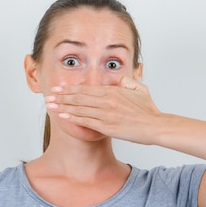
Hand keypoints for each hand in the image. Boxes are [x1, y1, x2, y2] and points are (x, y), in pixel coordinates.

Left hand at [45, 76, 162, 144]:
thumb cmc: (149, 110)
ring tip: (50, 106)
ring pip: (80, 108)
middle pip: (79, 97)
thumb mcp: (140, 89)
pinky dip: (73, 118)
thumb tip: (119, 80)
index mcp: (113, 91)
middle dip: (62, 96)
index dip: (70, 88)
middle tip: (49, 96)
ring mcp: (106, 114)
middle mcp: (107, 101)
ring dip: (63, 107)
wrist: (156, 126)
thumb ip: (127, 82)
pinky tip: (62, 116)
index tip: (59, 88)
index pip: (86, 88)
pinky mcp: (107, 126)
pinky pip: (86, 121)